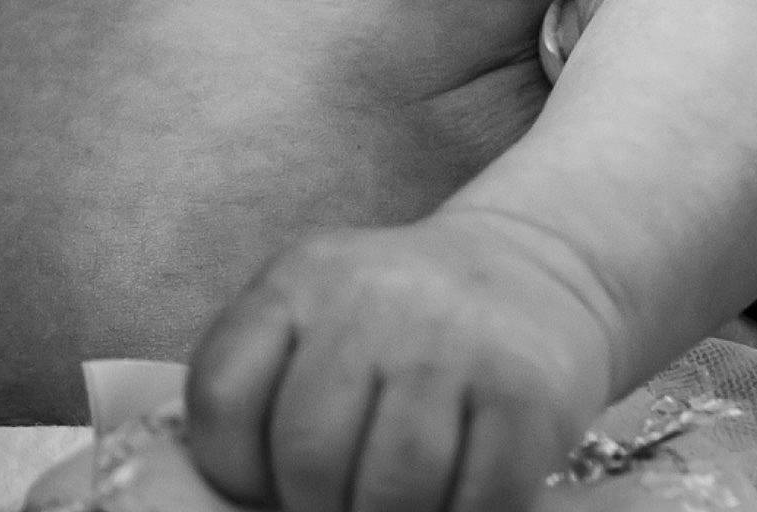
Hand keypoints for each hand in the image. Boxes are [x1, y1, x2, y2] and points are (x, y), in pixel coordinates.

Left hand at [186, 211, 612, 511]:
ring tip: (401, 498)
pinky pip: (476, 505)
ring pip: (391, 493)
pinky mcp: (526, 388)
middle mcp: (372, 296)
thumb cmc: (400, 327)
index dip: (236, 471)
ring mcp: (453, 339)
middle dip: (320, 505)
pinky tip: (459, 493)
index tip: (270, 484)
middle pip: (308, 458)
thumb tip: (241, 507)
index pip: (223, 399)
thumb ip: (269, 394)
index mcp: (299, 279)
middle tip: (347, 498)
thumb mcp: (318, 322)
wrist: (533, 269)